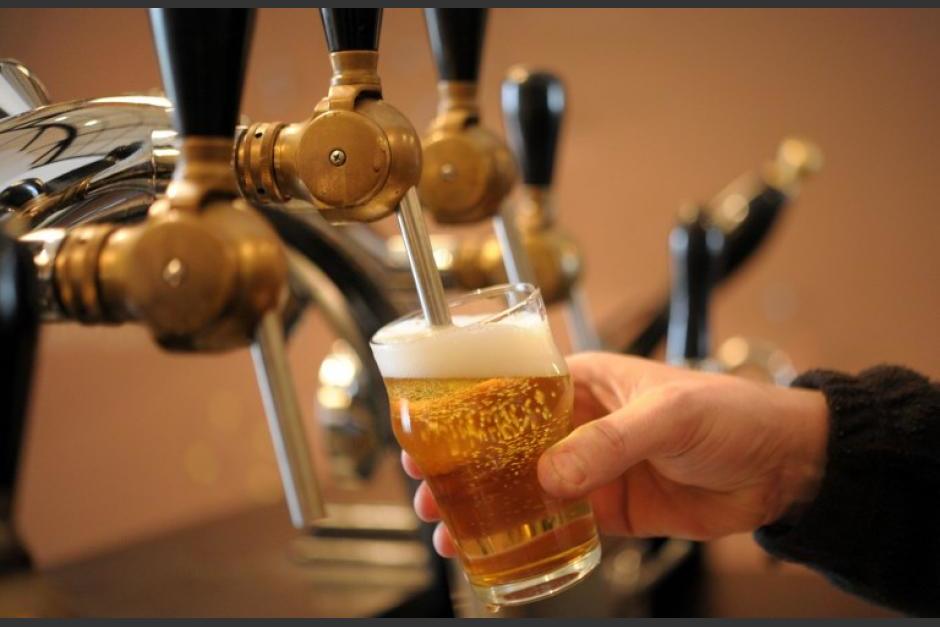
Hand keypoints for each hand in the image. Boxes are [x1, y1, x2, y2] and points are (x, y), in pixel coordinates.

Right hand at [405, 353, 828, 555]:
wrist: (780, 465)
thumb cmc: (729, 411)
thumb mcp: (666, 414)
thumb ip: (610, 443)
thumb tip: (553, 476)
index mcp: (583, 381)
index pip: (509, 389)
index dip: (464, 411)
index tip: (430, 432)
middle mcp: (578, 423)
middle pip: (504, 443)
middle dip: (463, 465)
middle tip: (427, 488)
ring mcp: (591, 467)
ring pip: (525, 487)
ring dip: (487, 505)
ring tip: (447, 527)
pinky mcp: (609, 507)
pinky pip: (558, 522)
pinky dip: (529, 536)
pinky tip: (500, 550)